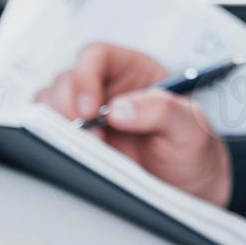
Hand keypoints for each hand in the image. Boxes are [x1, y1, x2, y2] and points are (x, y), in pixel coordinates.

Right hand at [35, 43, 232, 206]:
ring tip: (91, 148)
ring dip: (61, 125)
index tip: (91, 110)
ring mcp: (90, 116)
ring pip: (51, 104)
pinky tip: (82, 156)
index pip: (97, 56)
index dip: (85, 76)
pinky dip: (56, 143)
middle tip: (91, 136)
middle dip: (69, 107)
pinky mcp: (80, 141)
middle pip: (66, 80)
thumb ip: (163, 110)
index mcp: (135, 72)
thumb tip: (119, 109)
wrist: (190, 188)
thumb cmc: (193, 150)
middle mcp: (108, 89)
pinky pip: (52, 133)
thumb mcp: (191, 127)